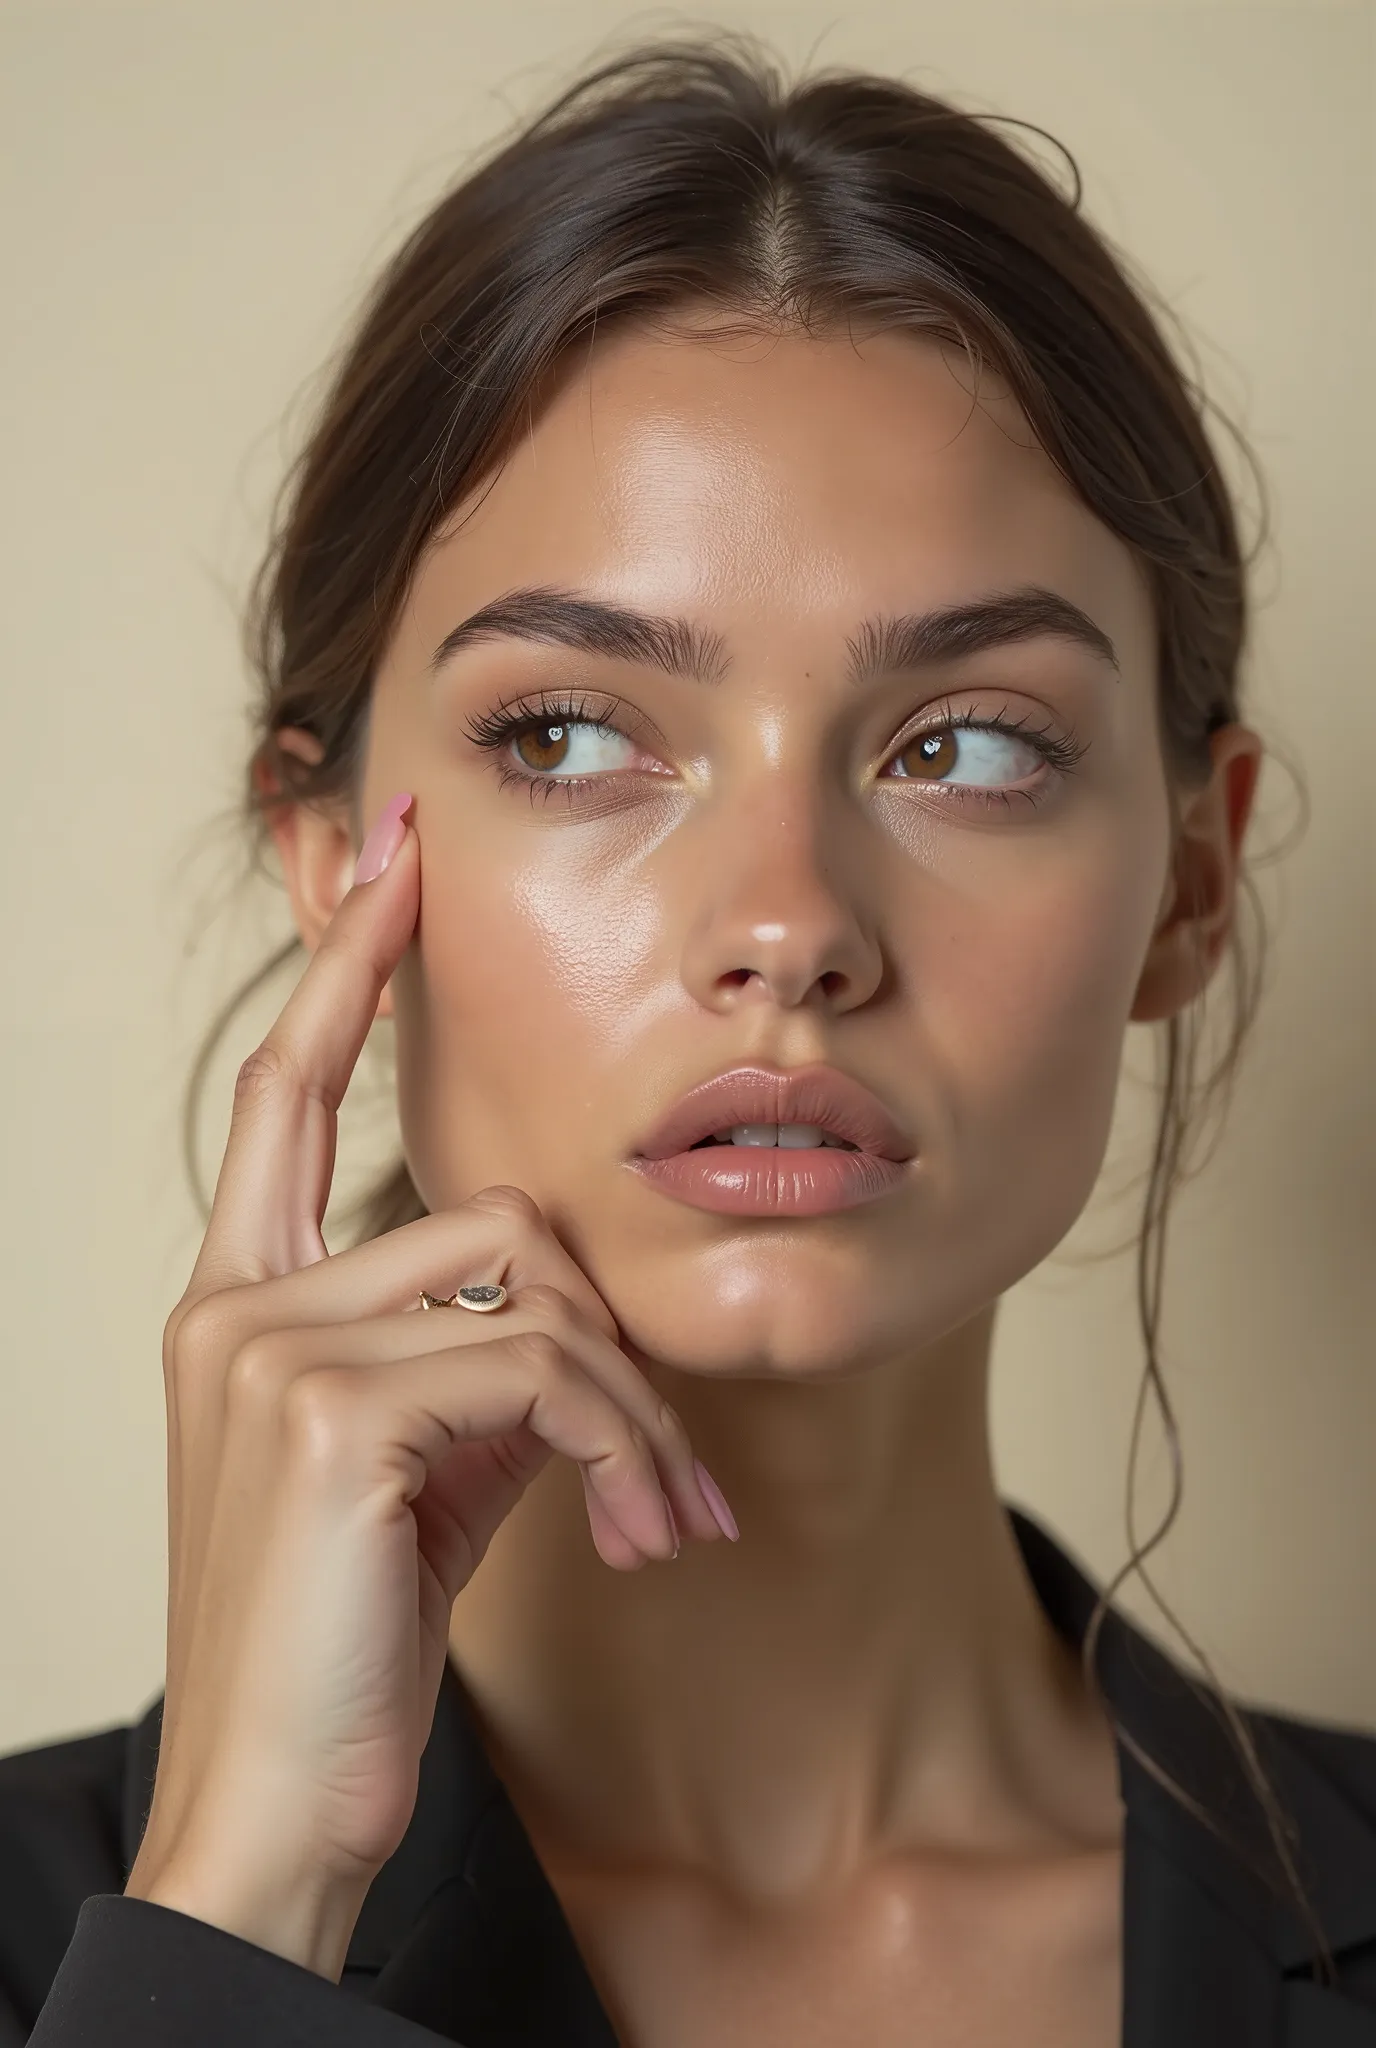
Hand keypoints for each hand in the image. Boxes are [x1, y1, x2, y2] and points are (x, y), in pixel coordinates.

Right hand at [124, 795, 729, 1978]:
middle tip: (664, 1469)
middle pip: (490, 1209)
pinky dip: (620, 1447)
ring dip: (629, 1411)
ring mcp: (266, 1346)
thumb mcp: (424, 1463)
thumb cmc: (352, 1630)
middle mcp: (234, 1300)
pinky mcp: (324, 1411)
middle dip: (605, 1336)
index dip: (343, 967)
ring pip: (533, 1287)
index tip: (392, 856)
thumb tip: (575, 1309)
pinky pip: (539, 1367)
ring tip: (661, 1520)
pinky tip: (635, 1536)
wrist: (282, 1804)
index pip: (286, 1090)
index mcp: (240, 1298)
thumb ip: (476, 1356)